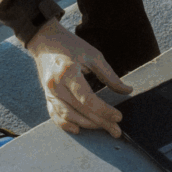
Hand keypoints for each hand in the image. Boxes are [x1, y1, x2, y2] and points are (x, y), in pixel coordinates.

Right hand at [26, 17, 132, 137]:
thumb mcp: (93, 55)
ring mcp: (49, 92)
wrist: (44, 40)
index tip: (119, 117)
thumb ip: (109, 75)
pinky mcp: (46, 95)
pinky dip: (65, 124)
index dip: (104, 111)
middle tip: (116, 131)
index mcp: (69, 73)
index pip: (88, 99)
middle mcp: (56, 85)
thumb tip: (127, 91)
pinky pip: (54, 114)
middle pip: (80, 111)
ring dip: (86, 125)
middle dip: (100, 123)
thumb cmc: (71, 45)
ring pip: (68, 116)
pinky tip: (78, 129)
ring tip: (103, 128)